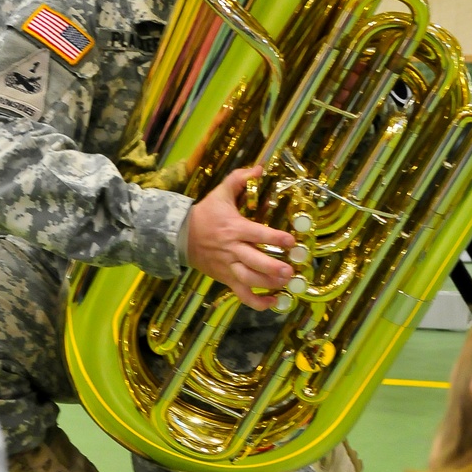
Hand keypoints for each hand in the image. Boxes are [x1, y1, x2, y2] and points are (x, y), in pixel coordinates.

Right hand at [185, 165, 294, 309]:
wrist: (179, 236)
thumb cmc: (205, 214)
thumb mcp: (220, 193)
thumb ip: (240, 179)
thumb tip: (259, 168)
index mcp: (234, 228)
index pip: (257, 234)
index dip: (275, 238)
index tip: (291, 241)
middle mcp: (232, 249)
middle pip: (254, 261)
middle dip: (273, 268)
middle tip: (290, 271)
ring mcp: (228, 266)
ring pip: (248, 280)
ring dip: (267, 284)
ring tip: (285, 285)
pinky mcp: (225, 278)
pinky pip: (241, 294)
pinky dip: (256, 302)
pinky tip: (272, 303)